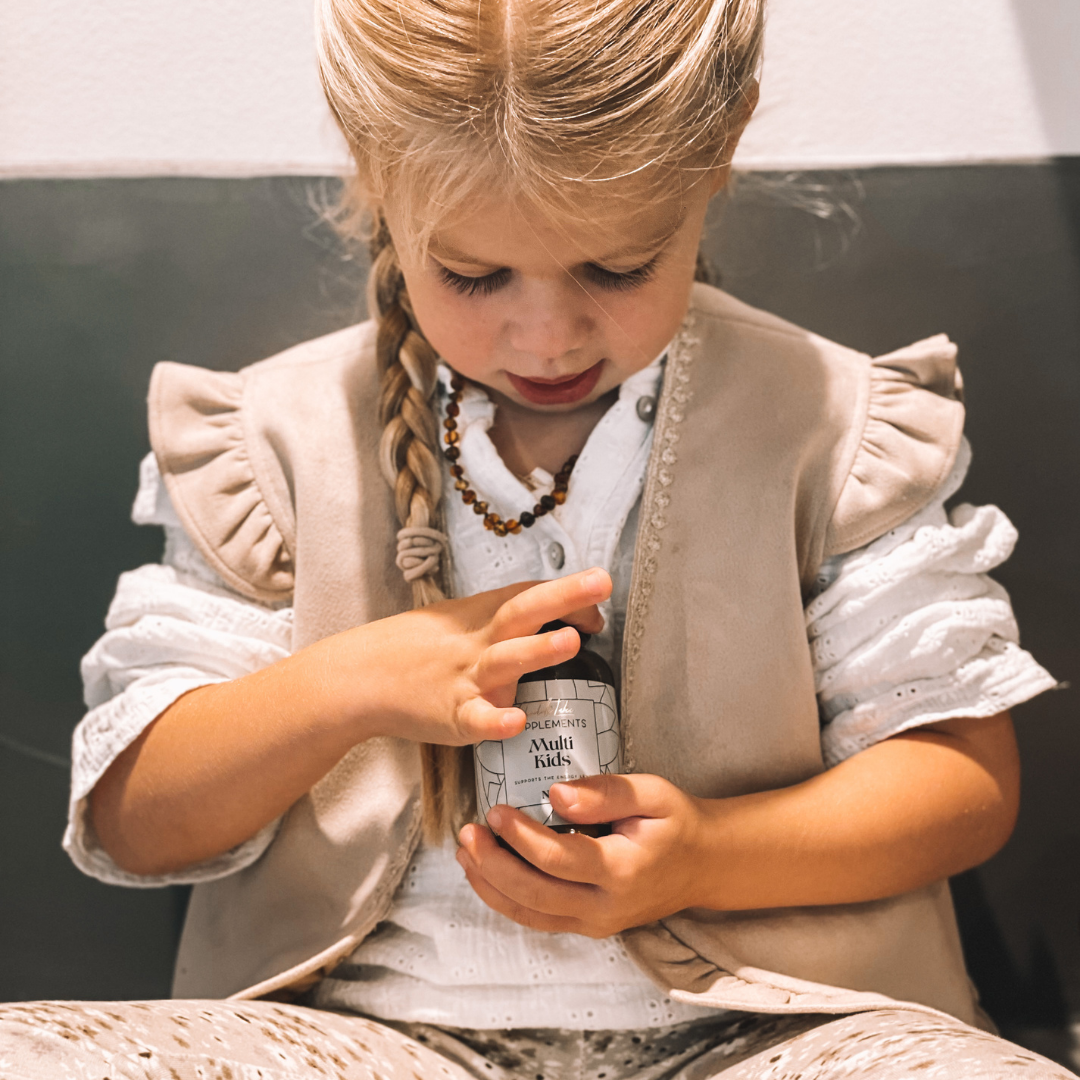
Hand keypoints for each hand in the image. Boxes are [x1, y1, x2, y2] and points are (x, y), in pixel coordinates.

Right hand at [321, 567, 612, 746]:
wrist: (361, 677)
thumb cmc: (419, 649)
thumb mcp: (462, 621)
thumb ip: (508, 620)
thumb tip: (563, 616)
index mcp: (484, 616)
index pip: (531, 595)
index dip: (568, 592)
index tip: (600, 589)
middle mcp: (480, 642)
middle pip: (525, 613)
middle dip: (564, 597)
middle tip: (599, 583)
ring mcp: (467, 678)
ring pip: (507, 661)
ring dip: (539, 650)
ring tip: (573, 640)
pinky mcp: (453, 716)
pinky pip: (478, 720)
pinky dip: (496, 720)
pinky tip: (517, 721)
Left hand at [456, 773, 706, 936]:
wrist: (702, 864)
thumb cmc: (675, 822)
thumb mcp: (651, 793)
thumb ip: (605, 792)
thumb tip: (556, 795)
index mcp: (623, 870)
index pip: (559, 859)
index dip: (521, 837)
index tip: (496, 810)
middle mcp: (606, 907)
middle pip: (535, 894)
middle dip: (493, 864)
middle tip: (468, 832)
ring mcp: (595, 923)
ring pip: (530, 914)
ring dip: (490, 886)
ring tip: (465, 853)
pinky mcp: (587, 925)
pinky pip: (538, 918)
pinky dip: (505, 899)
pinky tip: (485, 874)